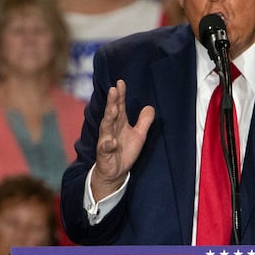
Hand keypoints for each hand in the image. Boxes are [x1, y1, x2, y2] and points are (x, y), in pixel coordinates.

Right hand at [90, 80, 155, 199]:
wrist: (116, 172)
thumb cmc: (125, 151)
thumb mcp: (139, 135)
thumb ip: (144, 121)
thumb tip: (150, 107)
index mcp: (119, 123)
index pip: (119, 106)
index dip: (120, 95)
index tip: (120, 82)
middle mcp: (111, 129)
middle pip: (111, 113)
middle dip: (112, 102)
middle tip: (113, 90)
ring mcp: (106, 140)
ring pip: (106, 127)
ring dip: (109, 118)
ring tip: (113, 109)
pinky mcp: (104, 153)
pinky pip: (106, 148)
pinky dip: (109, 145)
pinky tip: (113, 142)